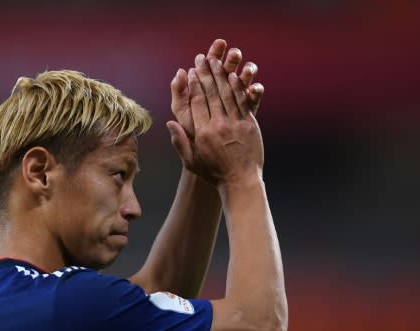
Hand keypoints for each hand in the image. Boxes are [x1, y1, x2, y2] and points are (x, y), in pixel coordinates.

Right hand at [167, 53, 263, 187]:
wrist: (241, 181)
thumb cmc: (214, 174)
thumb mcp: (191, 162)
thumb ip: (180, 142)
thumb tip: (169, 123)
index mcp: (203, 133)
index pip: (196, 103)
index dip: (193, 86)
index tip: (189, 72)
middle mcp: (219, 125)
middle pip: (211, 93)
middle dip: (205, 74)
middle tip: (201, 59)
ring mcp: (236, 123)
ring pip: (227, 93)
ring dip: (221, 75)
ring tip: (216, 61)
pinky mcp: (249, 124)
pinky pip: (242, 101)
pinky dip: (237, 87)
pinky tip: (233, 75)